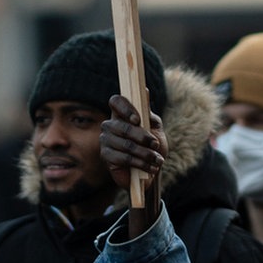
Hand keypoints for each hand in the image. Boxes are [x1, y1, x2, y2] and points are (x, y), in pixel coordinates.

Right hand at [103, 94, 166, 235]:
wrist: (150, 171)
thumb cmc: (152, 147)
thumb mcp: (155, 129)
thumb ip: (149, 113)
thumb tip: (145, 91)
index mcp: (121, 113)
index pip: (115, 101)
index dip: (125, 108)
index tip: (138, 120)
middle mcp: (110, 124)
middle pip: (121, 126)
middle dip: (142, 137)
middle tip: (156, 145)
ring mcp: (105, 140)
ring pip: (125, 144)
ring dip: (145, 153)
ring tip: (157, 160)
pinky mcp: (106, 156)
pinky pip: (123, 158)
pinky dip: (140, 163)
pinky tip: (150, 168)